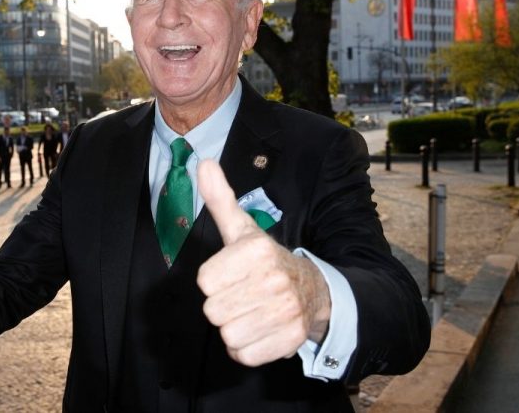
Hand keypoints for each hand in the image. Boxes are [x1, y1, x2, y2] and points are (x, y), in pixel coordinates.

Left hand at [196, 160, 330, 366]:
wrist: (315, 291)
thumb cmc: (266, 260)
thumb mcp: (242, 229)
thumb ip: (220, 199)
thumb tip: (203, 162)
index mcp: (257, 251)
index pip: (205, 282)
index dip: (214, 280)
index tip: (232, 274)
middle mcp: (274, 280)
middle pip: (213, 311)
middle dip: (223, 305)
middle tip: (243, 294)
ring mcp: (285, 312)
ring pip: (228, 335)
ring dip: (234, 327)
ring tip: (252, 311)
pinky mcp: (290, 341)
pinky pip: (244, 355)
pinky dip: (247, 348)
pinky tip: (261, 329)